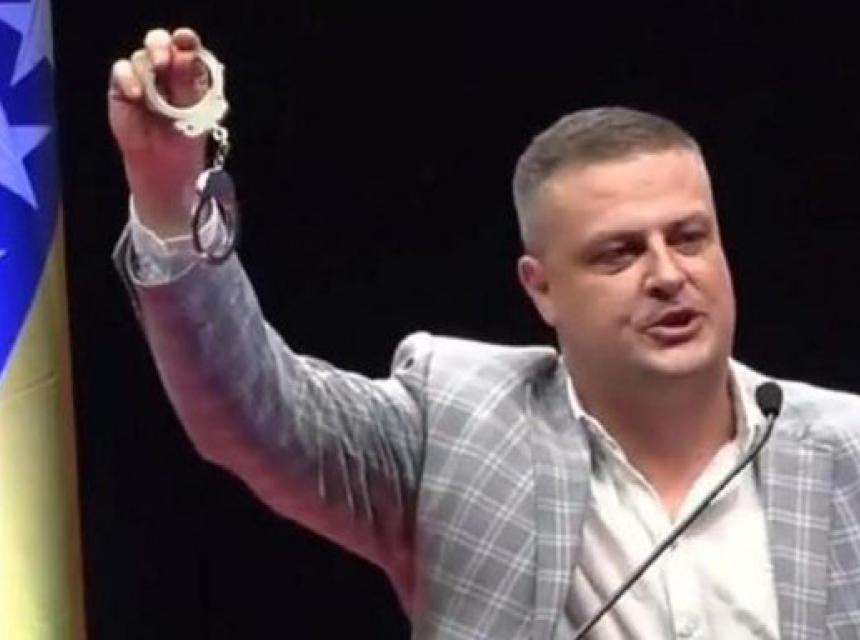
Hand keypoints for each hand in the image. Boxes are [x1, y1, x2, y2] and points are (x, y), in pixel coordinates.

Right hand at [108, 27, 210, 236]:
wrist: (166, 174)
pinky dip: (127, 78)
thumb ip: (188, 84)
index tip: (186, 40)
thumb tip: (185, 52)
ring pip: (140, 58)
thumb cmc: (185, 143)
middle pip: (158, 44)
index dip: (186, 41)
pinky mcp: (122, 93)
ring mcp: (142, 82)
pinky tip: (137, 93)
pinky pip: (120, 73)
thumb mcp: (193, 113)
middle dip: (161, 45)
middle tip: (166, 58)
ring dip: (147, 62)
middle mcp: (164, 74)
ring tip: (155, 79)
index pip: (186, 49)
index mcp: (188, 76)